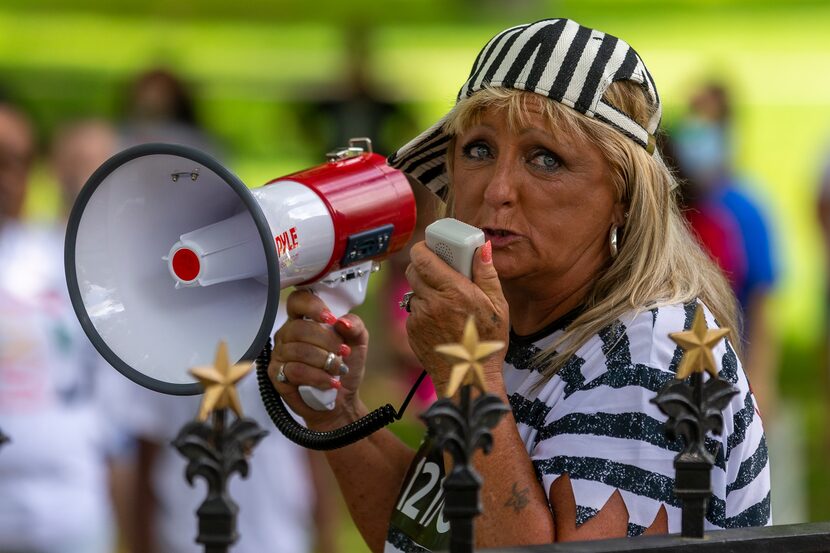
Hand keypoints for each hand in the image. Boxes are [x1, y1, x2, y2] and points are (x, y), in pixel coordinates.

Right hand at [268, 289, 368, 427]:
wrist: (342, 398)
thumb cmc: (345, 366)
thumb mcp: (358, 342)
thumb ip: (354, 325)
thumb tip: (341, 322)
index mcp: (304, 319)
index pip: (298, 301)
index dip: (312, 306)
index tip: (330, 319)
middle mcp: (288, 334)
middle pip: (300, 328)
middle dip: (326, 341)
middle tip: (343, 352)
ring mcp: (280, 354)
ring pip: (298, 350)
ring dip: (324, 361)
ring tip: (339, 369)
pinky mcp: (277, 374)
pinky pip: (294, 371)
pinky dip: (317, 377)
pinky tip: (330, 382)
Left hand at [405, 240, 508, 394]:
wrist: (468, 377)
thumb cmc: (486, 343)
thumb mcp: (498, 306)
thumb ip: (486, 273)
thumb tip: (481, 247)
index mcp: (454, 291)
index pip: (423, 257)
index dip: (423, 248)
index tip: (431, 247)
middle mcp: (432, 302)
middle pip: (413, 270)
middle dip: (424, 266)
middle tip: (439, 271)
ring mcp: (419, 317)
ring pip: (414, 291)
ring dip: (425, 290)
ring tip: (445, 301)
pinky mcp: (411, 330)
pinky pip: (414, 310)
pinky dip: (424, 310)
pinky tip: (441, 320)